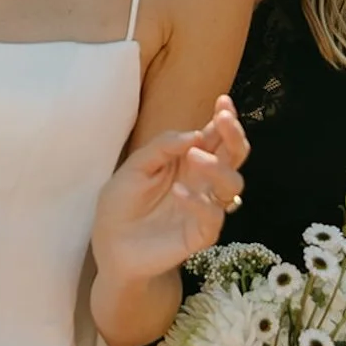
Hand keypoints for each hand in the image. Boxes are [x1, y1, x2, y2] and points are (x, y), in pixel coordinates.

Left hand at [94, 97, 248, 284]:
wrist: (110, 244)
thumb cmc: (123, 202)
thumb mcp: (134, 167)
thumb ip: (161, 148)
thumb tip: (195, 135)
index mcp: (189, 160)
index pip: (215, 137)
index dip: (224, 119)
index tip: (223, 101)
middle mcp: (203, 181)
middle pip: (234, 156)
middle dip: (234, 135)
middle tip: (224, 120)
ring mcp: (205, 207)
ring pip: (233, 184)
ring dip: (218, 167)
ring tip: (194, 157)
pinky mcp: (201, 234)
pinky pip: (213, 216)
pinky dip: (199, 202)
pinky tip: (178, 192)